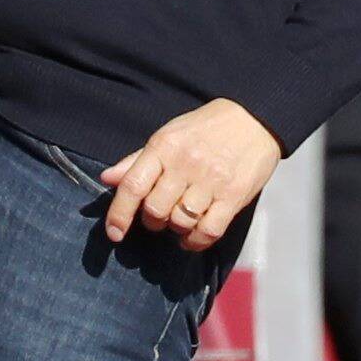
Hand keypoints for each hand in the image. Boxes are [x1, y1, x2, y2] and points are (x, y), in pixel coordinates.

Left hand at [99, 99, 279, 251]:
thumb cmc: (205, 129)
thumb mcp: (168, 135)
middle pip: (155, 209)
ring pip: (180, 222)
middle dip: (151, 220)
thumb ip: (137, 160)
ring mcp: (211, 181)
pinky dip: (196, 241)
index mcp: (164, 147)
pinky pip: (209, 231)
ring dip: (175, 228)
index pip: (133, 185)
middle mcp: (186, 164)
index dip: (119, 213)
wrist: (253, 119)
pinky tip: (192, 237)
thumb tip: (107, 179)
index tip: (114, 232)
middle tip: (158, 214)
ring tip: (179, 219)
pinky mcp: (234, 196)